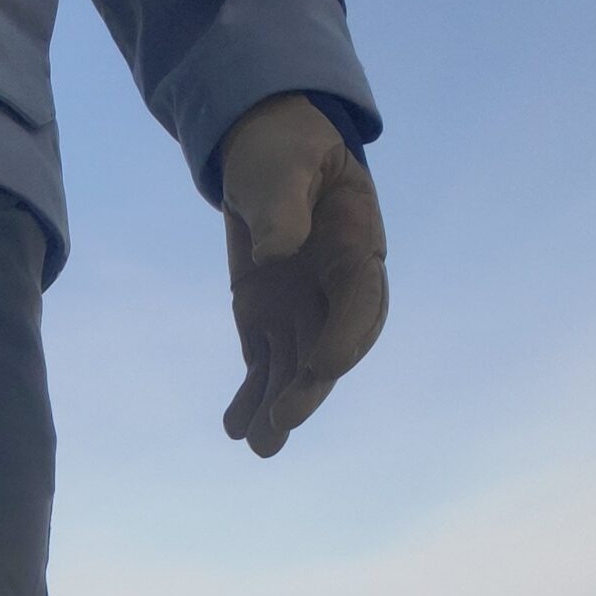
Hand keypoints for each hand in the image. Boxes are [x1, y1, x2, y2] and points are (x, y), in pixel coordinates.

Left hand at [218, 93, 387, 456]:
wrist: (262, 152)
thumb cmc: (282, 151)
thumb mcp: (282, 166)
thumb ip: (283, 207)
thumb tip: (279, 253)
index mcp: (355, 244)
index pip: (361, 299)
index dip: (346, 335)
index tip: (323, 367)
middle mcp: (334, 287)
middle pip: (332, 344)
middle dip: (311, 386)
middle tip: (284, 419)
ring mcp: (301, 307)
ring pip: (296, 366)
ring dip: (279, 406)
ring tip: (257, 445)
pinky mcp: (266, 320)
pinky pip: (262, 365)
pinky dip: (249, 397)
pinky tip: (234, 428)